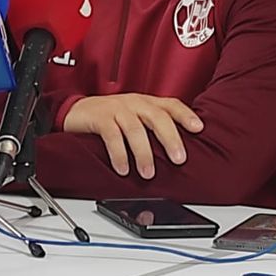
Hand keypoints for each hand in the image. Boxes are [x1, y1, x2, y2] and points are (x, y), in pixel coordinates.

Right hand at [62, 94, 202, 179]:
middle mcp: (134, 103)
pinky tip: (123, 168)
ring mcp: (117, 109)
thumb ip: (152, 126)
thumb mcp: (134, 116)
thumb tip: (176, 150)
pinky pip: (112, 136)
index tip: (199, 128)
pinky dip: (119, 154)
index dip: (186, 115)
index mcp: (146, 102)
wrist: (76, 111)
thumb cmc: (110, 116)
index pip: (171, 104)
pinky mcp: (100, 118)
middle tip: (179, 159)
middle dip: (170, 138)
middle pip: (157, 117)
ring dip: (143, 153)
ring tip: (148, 173)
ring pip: (135, 129)